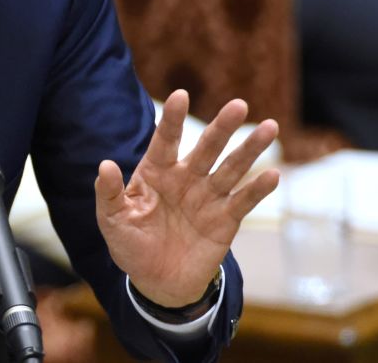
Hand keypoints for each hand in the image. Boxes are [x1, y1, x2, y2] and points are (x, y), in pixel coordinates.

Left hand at [94, 90, 279, 307]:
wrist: (157, 282)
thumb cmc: (131, 245)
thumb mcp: (112, 220)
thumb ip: (109, 193)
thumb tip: (105, 165)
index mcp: (156, 172)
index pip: (166, 140)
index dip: (173, 119)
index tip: (181, 95)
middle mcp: (185, 178)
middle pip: (206, 148)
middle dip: (221, 127)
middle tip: (239, 105)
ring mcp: (207, 197)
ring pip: (231, 167)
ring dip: (250, 148)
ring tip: (268, 126)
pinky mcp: (225, 220)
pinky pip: (243, 201)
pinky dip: (257, 189)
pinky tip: (272, 174)